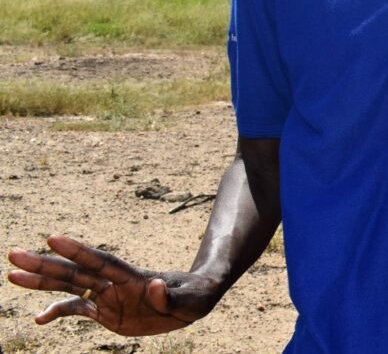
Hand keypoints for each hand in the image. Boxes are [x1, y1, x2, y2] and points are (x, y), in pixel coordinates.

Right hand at [7, 235, 218, 335]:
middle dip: (46, 264)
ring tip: (12, 276)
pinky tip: (38, 319)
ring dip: (42, 282)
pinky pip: (77, 311)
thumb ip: (171, 295)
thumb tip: (152, 285)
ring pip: (70, 287)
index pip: (102, 262)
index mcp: (134, 277)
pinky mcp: (107, 312)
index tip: (53, 239)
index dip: (79, 251)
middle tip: (14, 254)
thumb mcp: (193, 299)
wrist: (194, 302)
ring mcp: (109, 296)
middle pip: (76, 272)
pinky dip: (57, 313)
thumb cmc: (198, 296)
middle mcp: (115, 283)